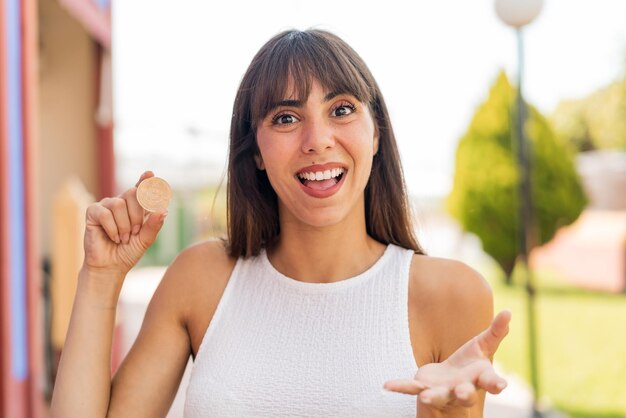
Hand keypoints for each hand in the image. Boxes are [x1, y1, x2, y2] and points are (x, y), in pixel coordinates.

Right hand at [83, 171, 166, 276]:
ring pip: (118, 204)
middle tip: (135, 232)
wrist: (111, 266)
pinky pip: (105, 213)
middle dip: (137, 215)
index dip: (145, 180)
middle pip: (133, 193)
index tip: (150, 174)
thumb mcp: (146, 239)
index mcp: (135, 207)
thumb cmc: (128, 252)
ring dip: (124, 225)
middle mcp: (121, 203)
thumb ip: (154, 225)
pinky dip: (112, 228)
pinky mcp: (93, 212)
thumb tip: (164, 210)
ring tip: (123, 238)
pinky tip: (113, 237)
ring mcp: (106, 206)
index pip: (141, 189)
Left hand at [384, 310, 510, 409]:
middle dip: (465, 394)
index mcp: (479, 378)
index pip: (490, 382)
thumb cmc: (471, 364)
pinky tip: (387, 385)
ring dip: (433, 396)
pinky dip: (400, 386)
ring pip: (439, 396)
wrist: (450, 383)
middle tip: (464, 392)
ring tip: (426, 397)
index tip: (501, 385)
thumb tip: (510, 311)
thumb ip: (496, 332)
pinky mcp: (423, 389)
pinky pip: (410, 388)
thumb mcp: (483, 347)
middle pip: (466, 394)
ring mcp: (442, 391)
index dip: (496, 384)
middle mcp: (462, 389)